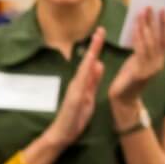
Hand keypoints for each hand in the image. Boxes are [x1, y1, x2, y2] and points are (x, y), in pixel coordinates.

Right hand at [46, 28, 106, 147]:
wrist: (62, 133)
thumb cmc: (75, 117)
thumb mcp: (88, 96)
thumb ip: (93, 81)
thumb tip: (99, 63)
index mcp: (82, 83)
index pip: (91, 62)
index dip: (97, 49)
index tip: (102, 34)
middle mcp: (78, 82)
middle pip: (87, 61)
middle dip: (94, 46)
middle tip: (101, 30)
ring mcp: (75, 89)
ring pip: (84, 68)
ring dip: (91, 54)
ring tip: (97, 39)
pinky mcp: (75, 97)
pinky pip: (82, 81)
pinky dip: (87, 71)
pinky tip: (91, 62)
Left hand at [110, 6, 164, 116]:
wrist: (123, 98)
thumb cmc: (128, 78)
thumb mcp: (137, 60)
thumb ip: (142, 48)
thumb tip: (143, 28)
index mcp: (160, 60)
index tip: (163, 10)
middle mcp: (159, 63)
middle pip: (159, 38)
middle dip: (154, 21)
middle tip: (150, 6)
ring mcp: (151, 68)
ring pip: (150, 42)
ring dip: (145, 26)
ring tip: (141, 13)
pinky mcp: (141, 72)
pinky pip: (140, 50)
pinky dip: (138, 37)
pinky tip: (135, 27)